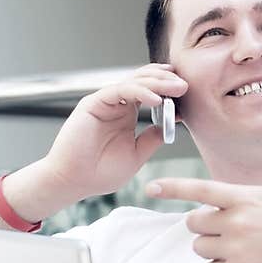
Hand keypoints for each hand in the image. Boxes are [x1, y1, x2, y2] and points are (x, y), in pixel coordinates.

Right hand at [43, 64, 187, 201]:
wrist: (75, 182)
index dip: (168, 89)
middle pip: (144, 81)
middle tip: (185, 85)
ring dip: (157, 83)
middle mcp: (116, 104)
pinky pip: (120, 90)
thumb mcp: (136, 155)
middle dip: (166, 81)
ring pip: (134, 81)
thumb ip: (152, 139)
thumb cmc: (100, 173)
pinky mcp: (93, 103)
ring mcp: (104, 102)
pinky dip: (139, 92)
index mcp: (126, 114)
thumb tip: (172, 124)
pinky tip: (156, 100)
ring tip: (176, 88)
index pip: (150, 92)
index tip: (186, 93)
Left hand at [146, 121, 261, 262]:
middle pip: (193, 223)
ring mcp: (236, 248)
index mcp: (244, 196)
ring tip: (242, 248)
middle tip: (231, 229)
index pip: (199, 189)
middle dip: (206, 226)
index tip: (151, 187)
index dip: (172, 188)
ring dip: (213, 249)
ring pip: (200, 248)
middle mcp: (235, 221)